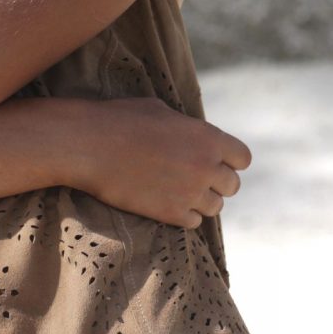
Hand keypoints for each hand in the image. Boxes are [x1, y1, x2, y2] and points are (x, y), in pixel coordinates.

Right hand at [77, 97, 250, 227]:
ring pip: (216, 207)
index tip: (216, 160)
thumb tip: (197, 138)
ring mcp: (190, 192)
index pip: (243, 158)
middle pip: (232, 185)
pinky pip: (194, 222)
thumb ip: (189, 129)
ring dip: (201, 199)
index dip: (230, 159)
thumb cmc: (121, 119)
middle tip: (194, 176)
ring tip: (179, 189)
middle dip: (217, 181)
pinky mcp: (171, 214)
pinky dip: (185, 214)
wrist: (89, 145)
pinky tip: (167, 201)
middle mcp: (206, 166)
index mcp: (208, 137)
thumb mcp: (162, 111)